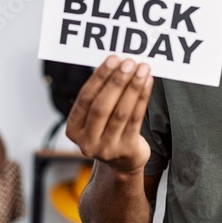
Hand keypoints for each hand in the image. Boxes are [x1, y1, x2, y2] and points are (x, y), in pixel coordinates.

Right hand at [65, 55, 153, 174]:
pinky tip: (148, 83)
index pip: (85, 99)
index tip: (112, 59)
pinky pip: (136, 119)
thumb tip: (116, 63)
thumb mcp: (96, 117)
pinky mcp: (126, 150)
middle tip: (129, 62)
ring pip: (121, 112)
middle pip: (102, 106)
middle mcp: (87, 141)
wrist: (123, 162)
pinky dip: (142, 98)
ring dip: (133, 87)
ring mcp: (106, 148)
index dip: (99, 78)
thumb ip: (100, 95)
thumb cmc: (109, 129)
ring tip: (142, 69)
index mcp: (73, 129)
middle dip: (117, 82)